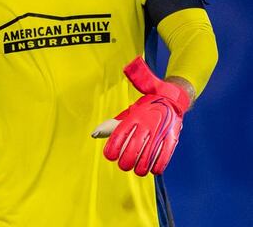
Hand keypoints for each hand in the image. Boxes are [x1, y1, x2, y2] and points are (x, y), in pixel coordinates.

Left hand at [93, 56, 190, 175]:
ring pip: (149, 154)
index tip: (110, 157)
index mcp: (135, 116)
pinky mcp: (172, 137)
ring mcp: (160, 130)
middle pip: (134, 147)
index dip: (113, 148)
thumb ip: (112, 123)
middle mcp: (147, 123)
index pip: (120, 134)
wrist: (172, 98)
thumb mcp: (129, 110)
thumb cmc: (145, 107)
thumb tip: (94, 134)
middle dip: (126, 161)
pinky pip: (165, 154)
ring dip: (141, 166)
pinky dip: (158, 165)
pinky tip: (153, 170)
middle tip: (123, 165)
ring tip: (136, 170)